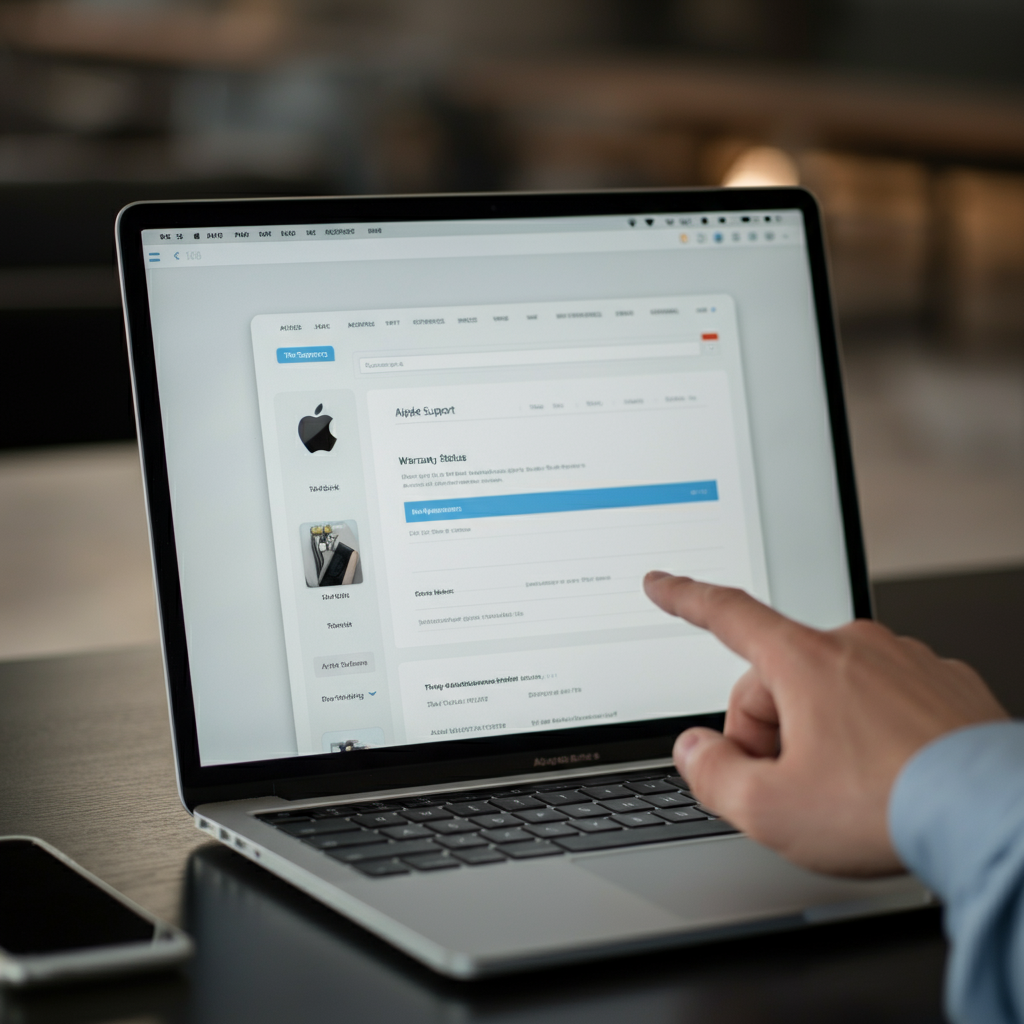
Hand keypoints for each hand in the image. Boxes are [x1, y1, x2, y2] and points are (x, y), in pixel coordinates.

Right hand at [644, 572, 1007, 876]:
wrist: (994, 818)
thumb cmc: (885, 807)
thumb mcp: (770, 810)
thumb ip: (711, 775)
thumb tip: (695, 750)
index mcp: (804, 661)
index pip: (726, 614)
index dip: (684, 598)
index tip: (661, 583)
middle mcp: (854, 646)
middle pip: (776, 676)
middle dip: (766, 730)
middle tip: (785, 787)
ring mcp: (903, 661)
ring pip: (830, 688)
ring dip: (819, 732)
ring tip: (846, 788)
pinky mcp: (943, 684)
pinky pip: (882, 697)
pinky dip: (871, 731)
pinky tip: (887, 773)